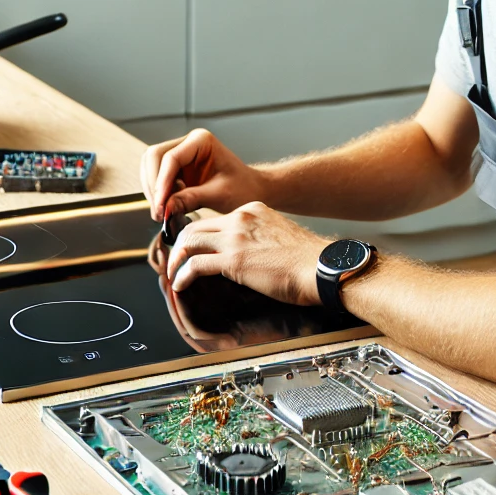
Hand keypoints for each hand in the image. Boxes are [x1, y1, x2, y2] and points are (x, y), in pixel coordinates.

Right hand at [140, 129, 265, 221]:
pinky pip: (156, 178)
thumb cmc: (243, 188)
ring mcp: (180, 155)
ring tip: (164, 212)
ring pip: (151, 168)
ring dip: (153, 190)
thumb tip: (166, 208)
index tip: (161, 206)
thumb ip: (192, 199)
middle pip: (154, 158)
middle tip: (159, 212)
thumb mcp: (220, 195)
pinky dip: (158, 194)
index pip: (171, 158)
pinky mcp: (177, 170)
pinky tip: (169, 207)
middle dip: (154, 185)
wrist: (252, 191)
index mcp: (201, 141)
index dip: (162, 183)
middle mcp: (187, 144)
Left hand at [166, 201, 325, 305]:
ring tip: (173, 274)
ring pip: (189, 241)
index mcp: (253, 209)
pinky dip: (182, 275)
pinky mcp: (233, 259)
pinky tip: (180, 285)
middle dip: (180, 245)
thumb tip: (247, 254)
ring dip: (176, 260)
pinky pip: (195, 264)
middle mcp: (241, 217)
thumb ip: (259, 238)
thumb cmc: (307, 260)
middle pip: (195, 226)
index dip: (199, 236)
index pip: (215, 219)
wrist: (321, 268)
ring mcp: (235, 236)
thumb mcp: (280, 237)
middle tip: (175, 262)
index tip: (193, 249)